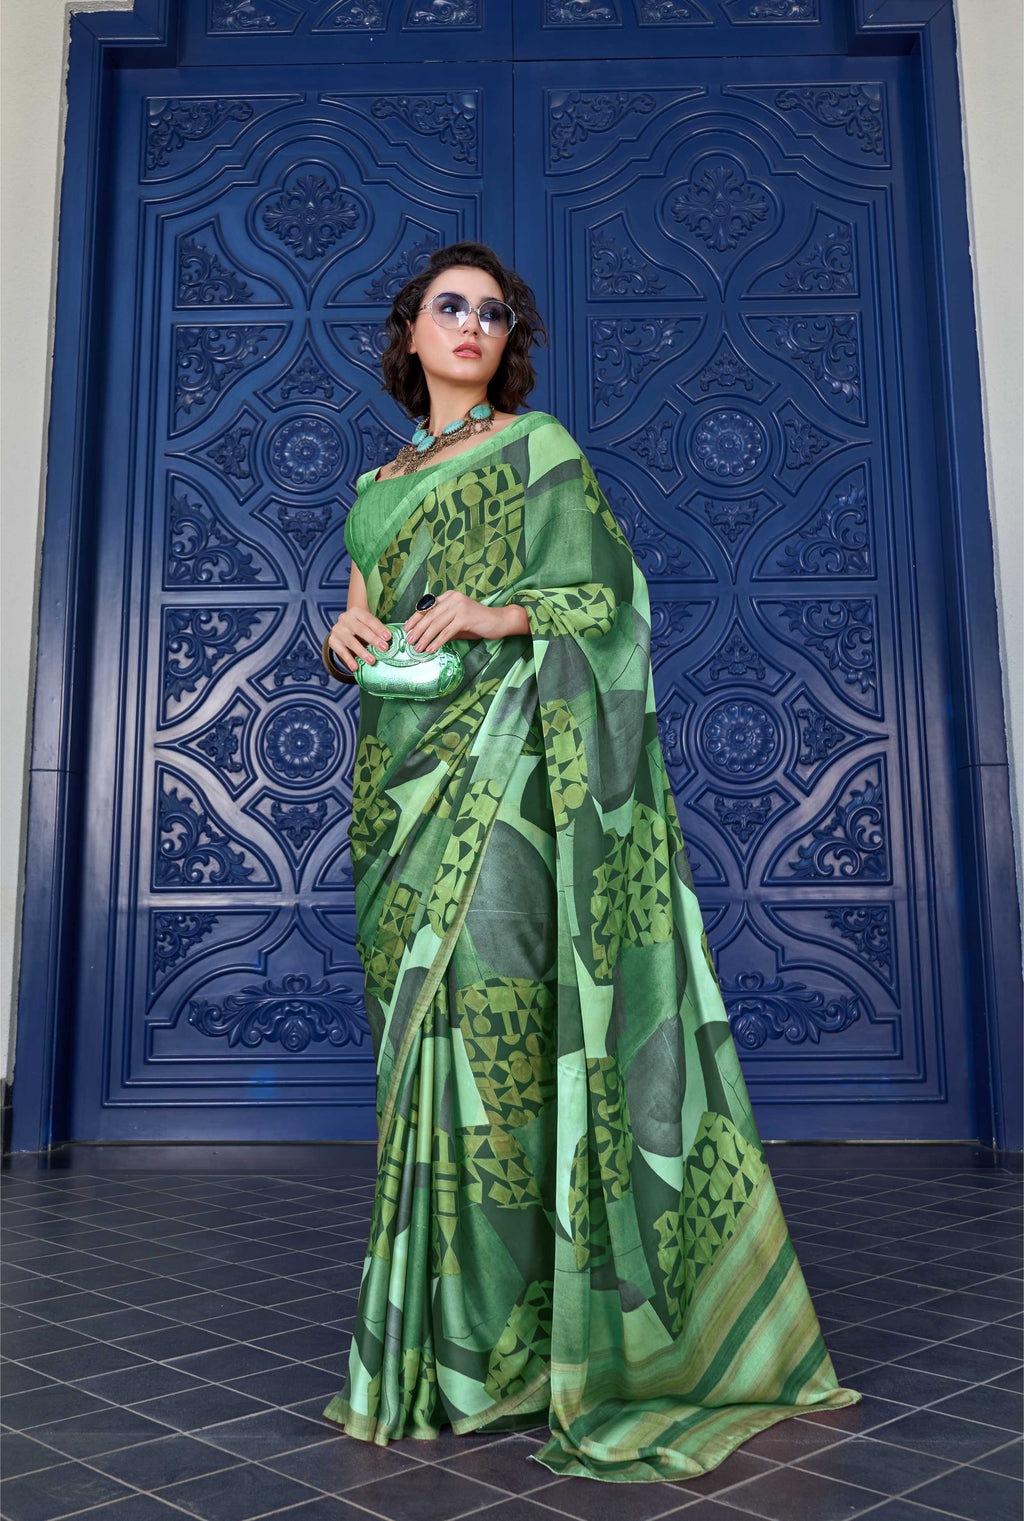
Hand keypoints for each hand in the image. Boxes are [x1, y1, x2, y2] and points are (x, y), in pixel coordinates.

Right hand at [326, 608, 392, 672]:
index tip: (388, 637)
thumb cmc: (362, 627)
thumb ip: (377, 631)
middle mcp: (345, 618)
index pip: (368, 619)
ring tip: (372, 661)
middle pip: (360, 629)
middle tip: (384, 648)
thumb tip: (390, 642)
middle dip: (373, 639)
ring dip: (362, 652)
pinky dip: (349, 660)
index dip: (379, 628)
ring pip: (351, 641)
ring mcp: (338, 630)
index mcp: (356, 611)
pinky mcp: (333, 641)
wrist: (344, 629)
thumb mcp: (368, 624)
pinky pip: (341, 652)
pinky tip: (355, 667)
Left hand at [403, 591, 517, 651]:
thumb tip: (425, 635)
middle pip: (430, 616)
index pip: (427, 607)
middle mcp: (453, 598)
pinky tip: (431, 649)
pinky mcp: (465, 618)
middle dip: (418, 630)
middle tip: (409, 641)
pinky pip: (447, 632)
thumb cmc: (478, 622)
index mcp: (449, 596)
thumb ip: (443, 624)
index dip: (415, 618)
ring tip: (418, 648)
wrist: (500, 621)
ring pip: (436, 624)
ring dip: (425, 638)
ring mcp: (459, 607)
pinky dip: (437, 641)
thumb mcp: (457, 621)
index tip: (406, 628)